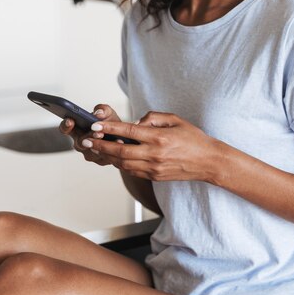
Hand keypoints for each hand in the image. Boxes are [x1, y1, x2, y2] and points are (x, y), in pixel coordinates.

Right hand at [59, 104, 121, 165]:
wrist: (123, 137)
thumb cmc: (111, 123)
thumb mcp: (108, 113)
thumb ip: (102, 110)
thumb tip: (98, 113)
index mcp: (78, 129)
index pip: (65, 128)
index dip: (65, 125)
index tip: (70, 120)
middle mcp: (81, 142)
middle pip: (79, 142)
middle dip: (88, 137)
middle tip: (97, 133)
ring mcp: (90, 153)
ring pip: (92, 152)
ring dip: (101, 145)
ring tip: (112, 139)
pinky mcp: (101, 160)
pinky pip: (104, 157)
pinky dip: (112, 150)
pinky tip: (120, 143)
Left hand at [79, 111, 220, 182]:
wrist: (208, 162)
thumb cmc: (193, 138)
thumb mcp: (176, 120)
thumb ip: (153, 118)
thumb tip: (135, 122)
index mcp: (160, 137)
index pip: (128, 132)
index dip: (109, 129)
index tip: (95, 126)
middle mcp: (155, 154)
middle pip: (120, 151)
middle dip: (100, 146)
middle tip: (85, 141)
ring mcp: (154, 168)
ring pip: (123, 163)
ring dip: (107, 156)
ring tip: (95, 149)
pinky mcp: (155, 176)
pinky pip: (132, 171)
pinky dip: (120, 164)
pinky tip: (113, 157)